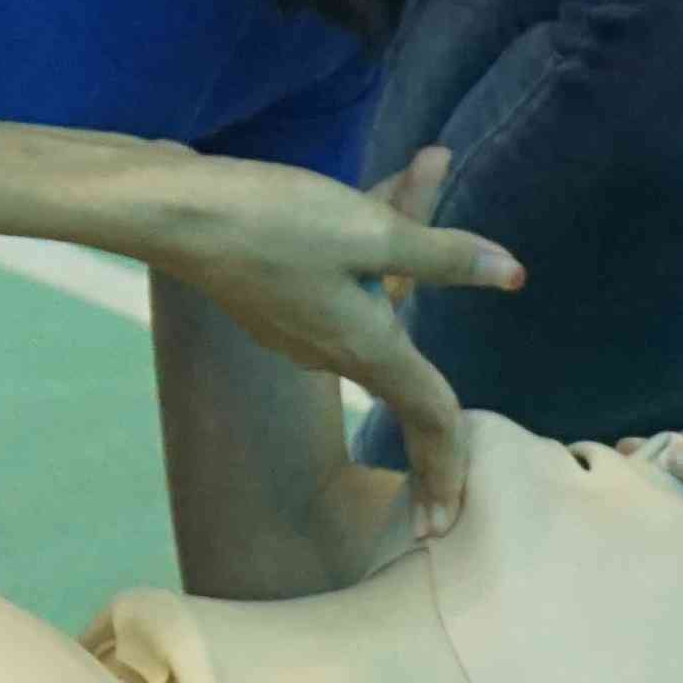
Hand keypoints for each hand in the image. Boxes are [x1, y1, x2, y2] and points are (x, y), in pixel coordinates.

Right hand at [125, 144, 521, 529]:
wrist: (172, 212)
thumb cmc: (272, 223)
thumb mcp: (371, 232)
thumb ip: (443, 254)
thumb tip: (511, 273)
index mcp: (367, 346)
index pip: (430, 417)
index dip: (448, 468)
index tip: (450, 522)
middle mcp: (335, 347)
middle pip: (409, 347)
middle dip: (437, 279)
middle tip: (440, 255)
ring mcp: (302, 324)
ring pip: (377, 289)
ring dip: (405, 229)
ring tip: (427, 159)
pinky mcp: (278, 293)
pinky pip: (344, 270)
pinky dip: (369, 230)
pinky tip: (385, 169)